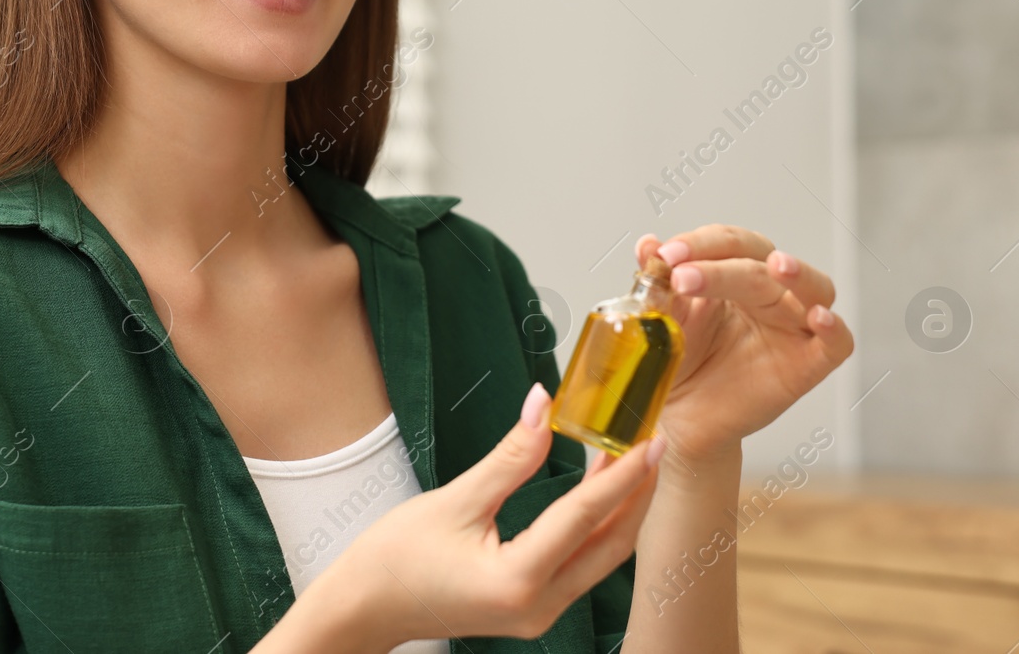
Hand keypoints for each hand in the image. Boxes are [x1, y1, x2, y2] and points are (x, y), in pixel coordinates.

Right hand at [304, 384, 661, 650]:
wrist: (365, 608)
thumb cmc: (395, 559)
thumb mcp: (454, 499)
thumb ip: (509, 456)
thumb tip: (544, 405)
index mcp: (518, 580)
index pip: (585, 518)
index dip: (623, 475)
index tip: (650, 439)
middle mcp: (538, 606)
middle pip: (610, 545)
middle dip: (637, 492)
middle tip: (654, 442)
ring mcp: (538, 613)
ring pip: (600, 558)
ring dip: (618, 508)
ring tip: (630, 458)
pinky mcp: (532, 608)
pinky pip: (581, 564)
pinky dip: (595, 526)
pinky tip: (596, 491)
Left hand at [634, 226, 853, 465]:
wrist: (681, 419)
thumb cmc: (679, 362)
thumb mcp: (664, 318)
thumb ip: (658, 281)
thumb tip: (647, 243)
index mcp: (736, 274)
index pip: (729, 243)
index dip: (700, 244)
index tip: (666, 254)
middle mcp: (771, 295)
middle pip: (762, 264)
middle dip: (721, 265)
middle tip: (682, 276)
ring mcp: (795, 328)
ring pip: (813, 288)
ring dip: (798, 274)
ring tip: (776, 266)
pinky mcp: (809, 365)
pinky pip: (837, 343)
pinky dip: (834, 328)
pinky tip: (817, 316)